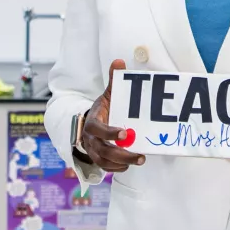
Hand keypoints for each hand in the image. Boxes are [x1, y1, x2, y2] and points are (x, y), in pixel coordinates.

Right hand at [76, 59, 143, 173]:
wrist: (91, 122)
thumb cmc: (104, 108)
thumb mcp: (108, 94)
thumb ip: (113, 79)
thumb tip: (119, 61)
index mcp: (92, 121)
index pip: (97, 129)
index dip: (109, 132)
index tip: (125, 133)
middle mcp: (90, 138)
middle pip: (102, 150)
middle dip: (121, 154)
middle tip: (140, 155)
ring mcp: (92, 150)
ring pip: (104, 161)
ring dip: (121, 163)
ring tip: (139, 159)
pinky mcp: (97, 158)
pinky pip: (105, 167)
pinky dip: (117, 168)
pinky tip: (129, 165)